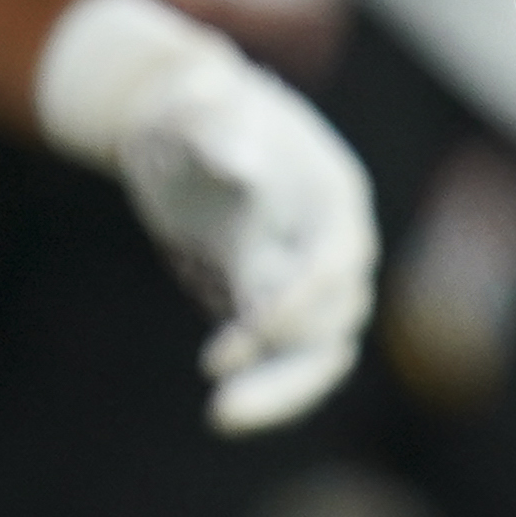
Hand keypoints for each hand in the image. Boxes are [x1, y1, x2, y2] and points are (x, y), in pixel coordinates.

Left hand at [35, 0, 379, 433]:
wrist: (178, 123)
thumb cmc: (187, 106)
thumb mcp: (192, 102)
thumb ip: (214, 121)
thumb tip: (241, 164)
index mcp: (328, 189)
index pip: (337, 256)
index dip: (304, 298)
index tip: (253, 326)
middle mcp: (330, 238)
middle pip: (337, 316)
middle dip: (291, 364)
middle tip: (224, 403)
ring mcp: (302, 274)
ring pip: (320, 349)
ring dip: (281, 388)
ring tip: (221, 414)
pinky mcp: (271, 302)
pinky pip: (288, 357)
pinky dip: (265, 382)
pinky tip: (217, 394)